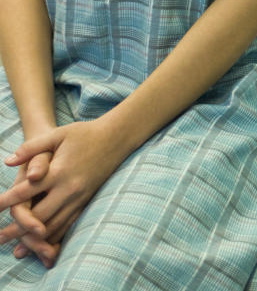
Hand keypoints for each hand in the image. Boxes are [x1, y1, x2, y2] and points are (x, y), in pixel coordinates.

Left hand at [0, 120, 130, 266]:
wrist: (116, 138)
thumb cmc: (84, 134)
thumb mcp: (57, 134)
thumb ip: (31, 147)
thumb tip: (8, 161)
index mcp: (58, 171)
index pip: (26, 191)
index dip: (6, 201)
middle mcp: (69, 188)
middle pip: (38, 216)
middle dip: (16, 229)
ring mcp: (79, 197)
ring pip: (54, 225)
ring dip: (34, 239)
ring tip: (17, 250)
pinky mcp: (86, 201)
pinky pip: (69, 224)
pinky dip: (54, 236)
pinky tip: (43, 243)